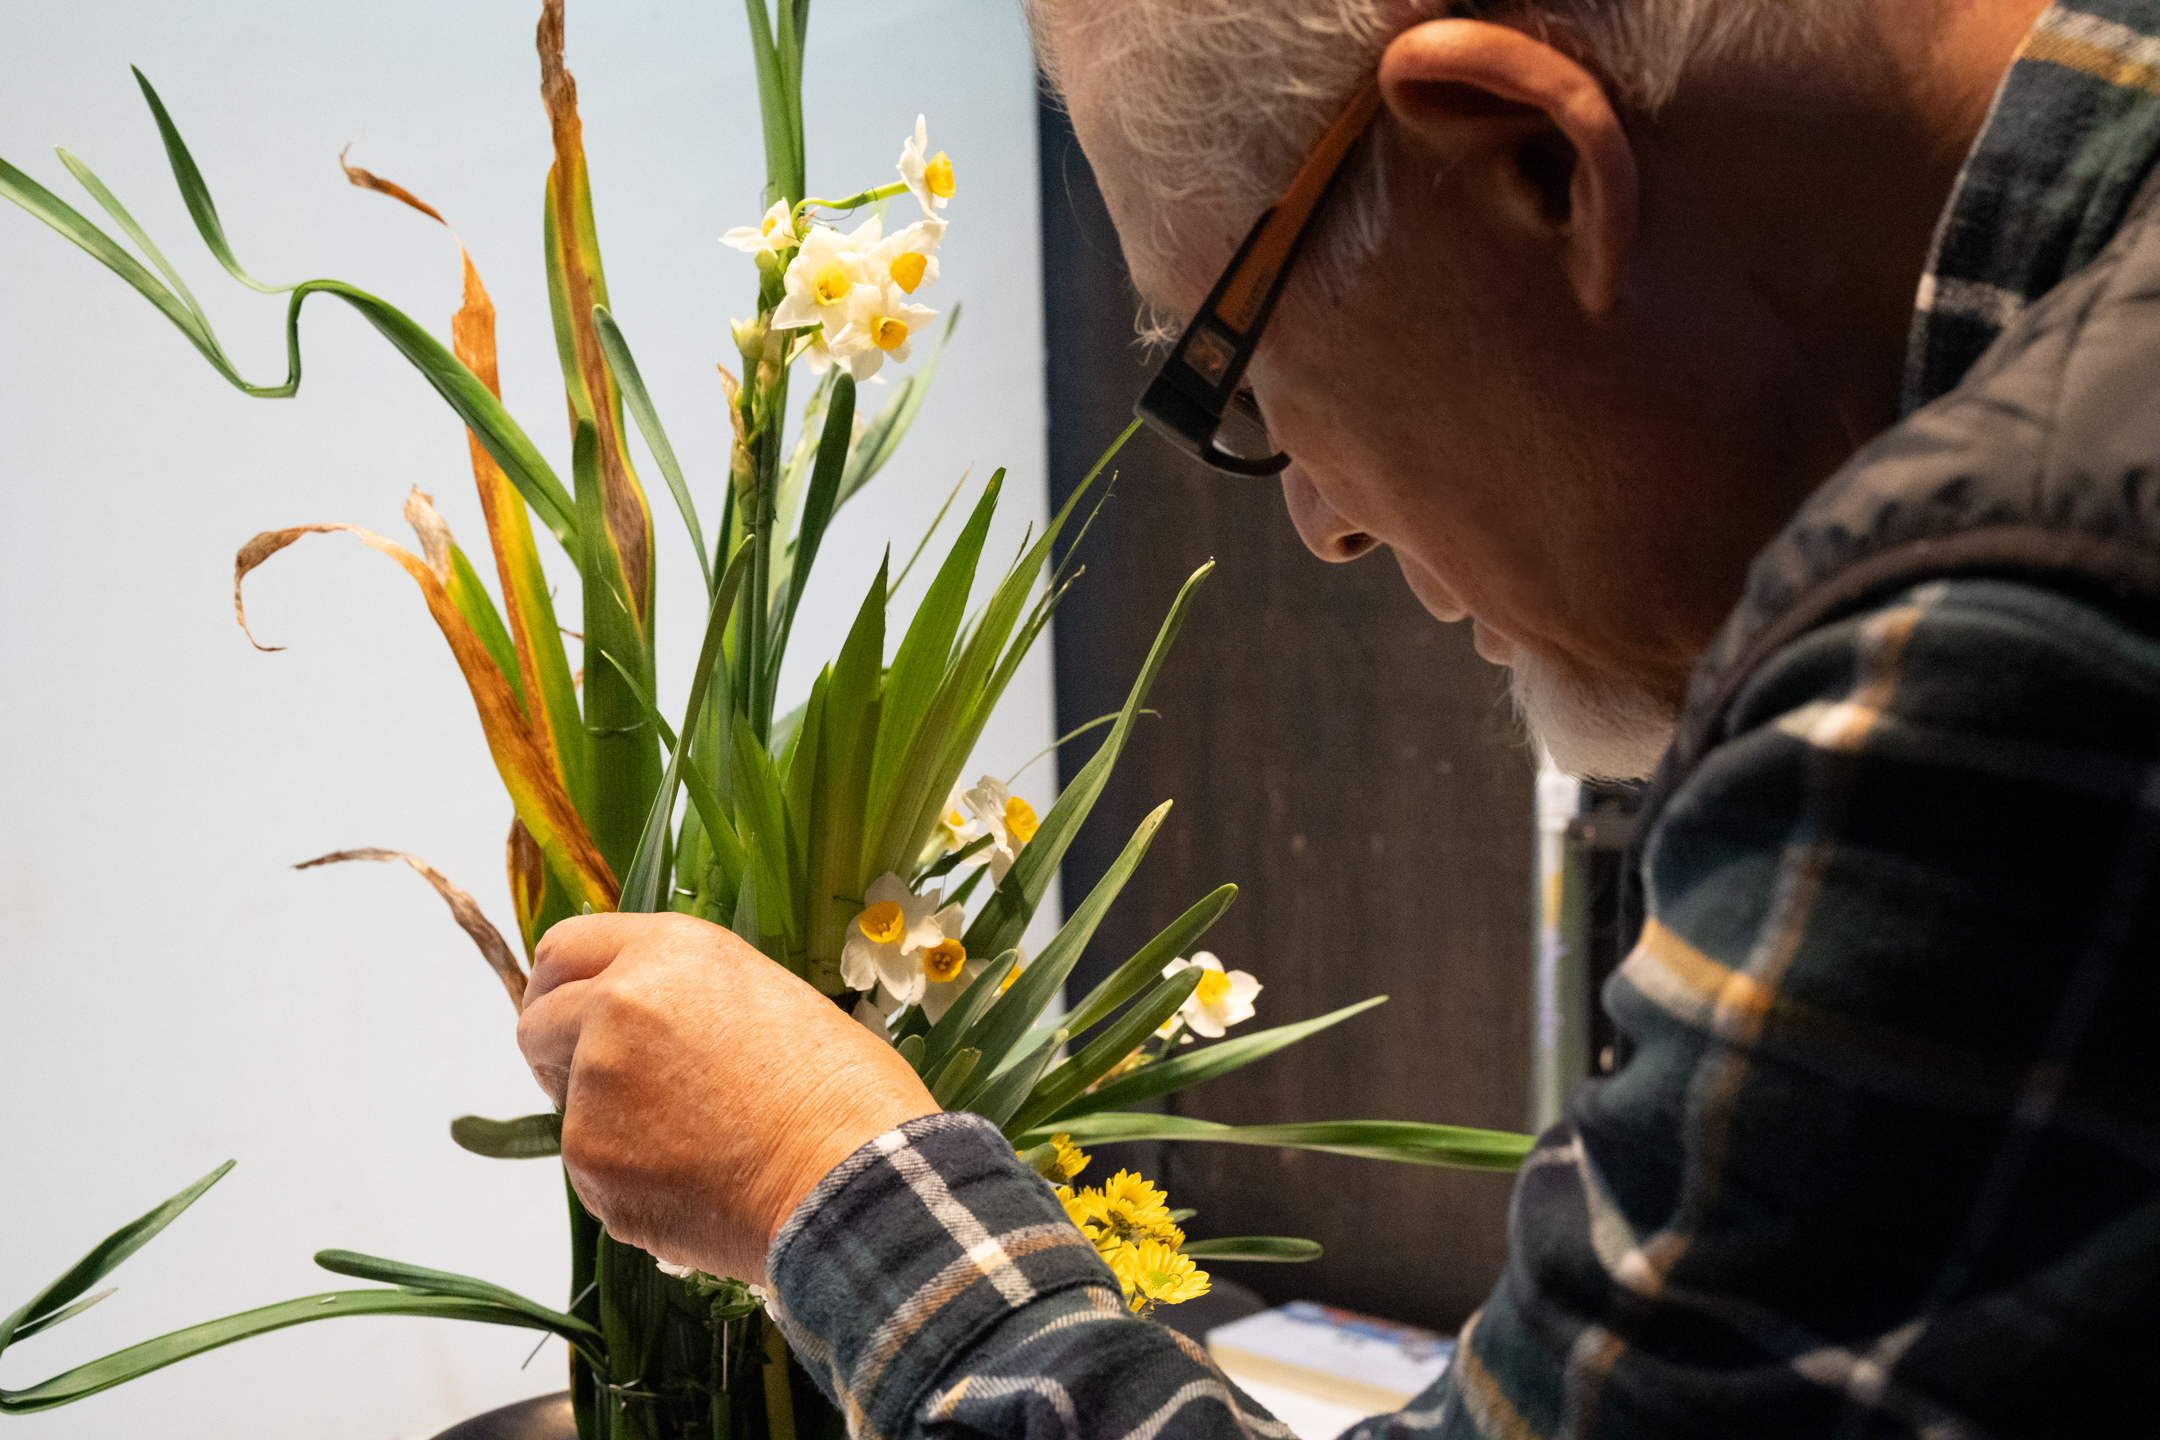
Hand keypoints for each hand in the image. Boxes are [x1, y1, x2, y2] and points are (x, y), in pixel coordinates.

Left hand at [516, 912, 938, 1283]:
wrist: (853, 1181)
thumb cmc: (843, 1094)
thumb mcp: (769, 999)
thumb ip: (689, 1002)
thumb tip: (658, 1036)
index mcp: (669, 951)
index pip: (566, 949)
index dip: (565, 985)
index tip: (574, 1013)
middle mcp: (616, 1004)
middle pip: (537, 1022)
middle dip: (562, 1052)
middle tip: (617, 1087)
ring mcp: (594, 1085)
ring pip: (566, 1104)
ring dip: (608, 1122)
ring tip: (694, 1145)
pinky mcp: (589, 1161)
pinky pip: (592, 1170)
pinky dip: (629, 1181)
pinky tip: (697, 1184)